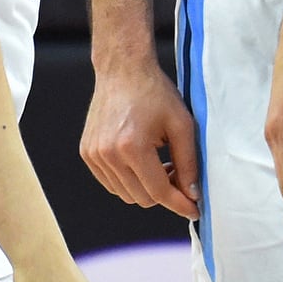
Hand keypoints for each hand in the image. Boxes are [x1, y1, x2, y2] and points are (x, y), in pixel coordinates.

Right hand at [81, 61, 202, 219]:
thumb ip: (189, 162)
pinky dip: (130, 181)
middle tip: (180, 174)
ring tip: (161, 164)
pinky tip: (143, 161)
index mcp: (132, 147)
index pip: (159, 191)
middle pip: (143, 198)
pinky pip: (112, 184)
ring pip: (126, 194)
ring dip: (147, 187)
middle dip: (165, 193)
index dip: (180, 204)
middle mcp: (108, 154)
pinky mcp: (87, 154)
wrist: (123, 70)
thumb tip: (193, 194)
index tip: (195, 210)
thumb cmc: (154, 92)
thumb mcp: (182, 124)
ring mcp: (94, 155)